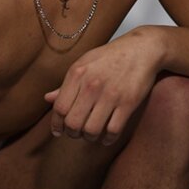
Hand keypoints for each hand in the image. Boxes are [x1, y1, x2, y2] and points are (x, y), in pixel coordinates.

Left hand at [44, 27, 162, 144]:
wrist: (141, 49)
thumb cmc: (109, 57)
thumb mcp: (84, 63)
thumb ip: (66, 83)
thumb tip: (47, 99)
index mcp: (77, 74)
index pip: (59, 108)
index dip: (56, 124)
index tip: (58, 131)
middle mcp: (91, 85)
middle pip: (73, 123)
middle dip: (72, 133)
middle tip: (76, 133)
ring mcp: (111, 94)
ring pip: (92, 130)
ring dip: (90, 137)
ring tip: (91, 134)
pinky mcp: (128, 103)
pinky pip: (113, 130)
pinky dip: (108, 139)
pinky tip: (106, 137)